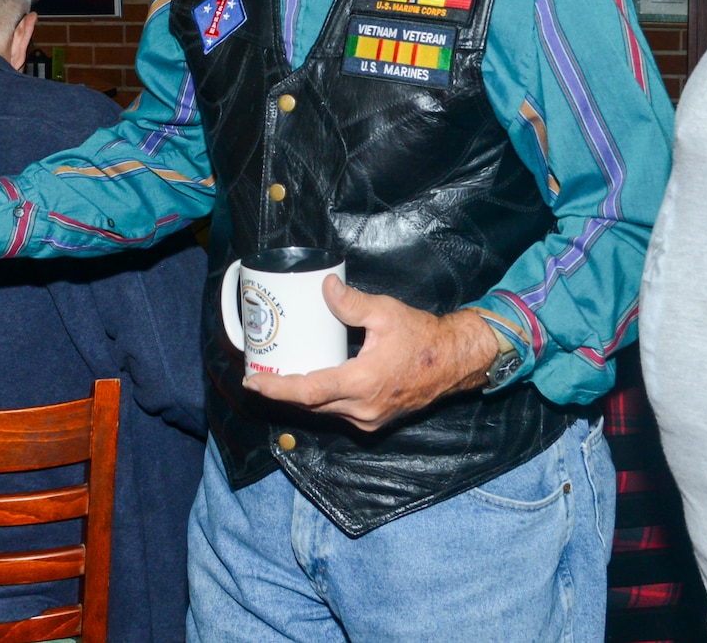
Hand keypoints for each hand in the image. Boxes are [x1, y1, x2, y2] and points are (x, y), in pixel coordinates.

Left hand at [242, 277, 500, 431]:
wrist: (454, 362)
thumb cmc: (421, 337)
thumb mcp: (385, 312)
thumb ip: (351, 302)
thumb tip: (324, 286)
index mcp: (362, 383)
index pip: (309, 392)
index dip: (277, 389)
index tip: (252, 382)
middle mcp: (363, 408)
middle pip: (311, 405)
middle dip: (282, 392)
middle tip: (258, 376)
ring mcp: (369, 418)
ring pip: (324, 410)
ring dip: (301, 396)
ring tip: (278, 377)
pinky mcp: (375, 420)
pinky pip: (339, 412)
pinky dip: (321, 399)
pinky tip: (310, 382)